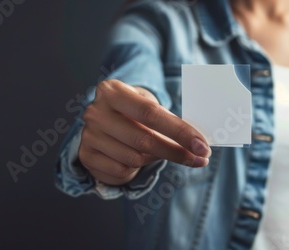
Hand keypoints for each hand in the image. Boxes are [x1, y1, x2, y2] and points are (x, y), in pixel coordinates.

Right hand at [78, 79, 210, 185]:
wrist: (103, 122)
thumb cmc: (133, 113)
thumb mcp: (149, 107)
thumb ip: (169, 121)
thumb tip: (198, 144)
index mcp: (112, 91)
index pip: (151, 113)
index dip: (180, 132)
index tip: (202, 145)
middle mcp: (96, 112)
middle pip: (144, 140)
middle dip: (177, 152)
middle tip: (199, 159)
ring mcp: (88, 135)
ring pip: (135, 158)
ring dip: (154, 159)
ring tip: (157, 150)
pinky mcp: (86, 156)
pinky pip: (122, 170)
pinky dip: (135, 169)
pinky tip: (135, 157)